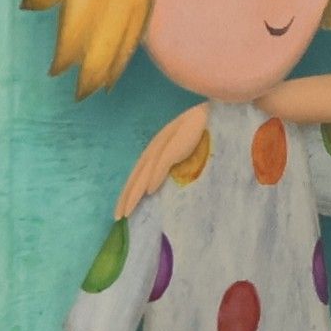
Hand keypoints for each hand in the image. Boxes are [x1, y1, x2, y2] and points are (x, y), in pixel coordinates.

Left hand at [115, 101, 210, 218]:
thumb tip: (162, 188)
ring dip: (135, 192)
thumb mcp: (183, 154)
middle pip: (136, 175)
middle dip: (126, 196)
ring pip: (145, 172)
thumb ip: (173, 167)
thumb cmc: (199, 133)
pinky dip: (155, 176)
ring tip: (128, 211)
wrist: (211, 114)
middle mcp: (154, 147)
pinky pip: (162, 162)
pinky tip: (150, 191)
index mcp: (155, 150)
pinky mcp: (176, 142)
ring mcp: (164, 144)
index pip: (138, 174)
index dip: (129, 191)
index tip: (123, 210)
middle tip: (118, 217)